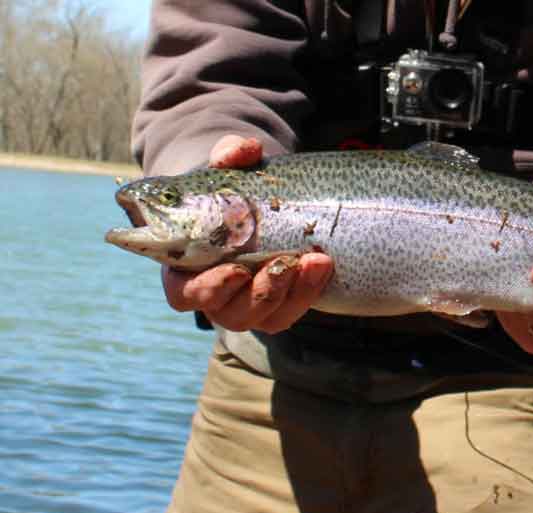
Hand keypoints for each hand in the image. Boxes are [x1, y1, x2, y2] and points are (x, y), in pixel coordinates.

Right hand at [161, 135, 333, 333]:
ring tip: (315, 261)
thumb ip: (229, 155)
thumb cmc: (227, 190)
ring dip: (293, 294)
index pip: (185, 296)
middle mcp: (216, 298)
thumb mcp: (224, 168)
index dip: (208, 290)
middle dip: (262, 294)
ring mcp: (249, 306)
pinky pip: (294, 309)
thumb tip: (245, 150)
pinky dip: (310, 291)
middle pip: (232, 313)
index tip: (235, 270)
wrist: (256, 202)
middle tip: (285, 264)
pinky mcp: (280, 305)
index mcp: (185, 271)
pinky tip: (324, 266)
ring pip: (268, 318)